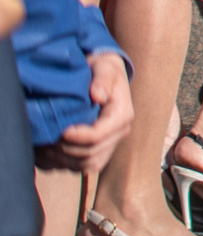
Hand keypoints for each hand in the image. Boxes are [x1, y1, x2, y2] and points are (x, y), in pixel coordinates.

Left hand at [37, 53, 131, 175]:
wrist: (105, 76)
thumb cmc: (103, 70)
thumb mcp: (105, 67)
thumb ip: (102, 79)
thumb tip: (97, 95)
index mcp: (122, 115)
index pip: (97, 136)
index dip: (76, 137)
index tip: (59, 129)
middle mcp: (119, 133)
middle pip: (90, 154)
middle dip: (65, 150)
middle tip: (47, 139)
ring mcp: (110, 144)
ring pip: (86, 165)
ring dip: (63, 160)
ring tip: (46, 146)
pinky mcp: (99, 150)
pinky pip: (82, 168)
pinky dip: (64, 165)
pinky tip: (49, 154)